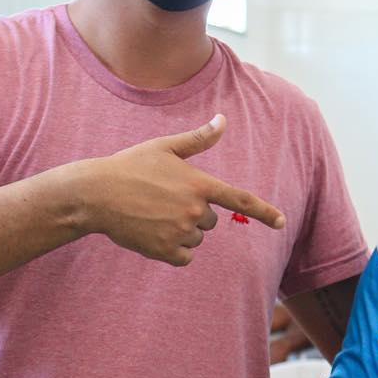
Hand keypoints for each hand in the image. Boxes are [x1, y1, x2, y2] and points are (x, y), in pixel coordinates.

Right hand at [80, 114, 284, 265]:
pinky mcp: (165, 251)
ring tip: (153, 214)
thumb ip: (199, 139)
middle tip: (164, 201)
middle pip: (211, 221)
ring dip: (181, 231)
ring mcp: (180, 232)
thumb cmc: (131, 166)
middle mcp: (195, 210)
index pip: (241, 200)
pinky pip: (184, 257)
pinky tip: (152, 233)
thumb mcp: (165, 147)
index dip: (265, 212)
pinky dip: (173, 250)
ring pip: (196, 238)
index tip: (282, 222)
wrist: (95, 194)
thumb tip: (223, 120)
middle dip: (194, 214)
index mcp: (199, 184)